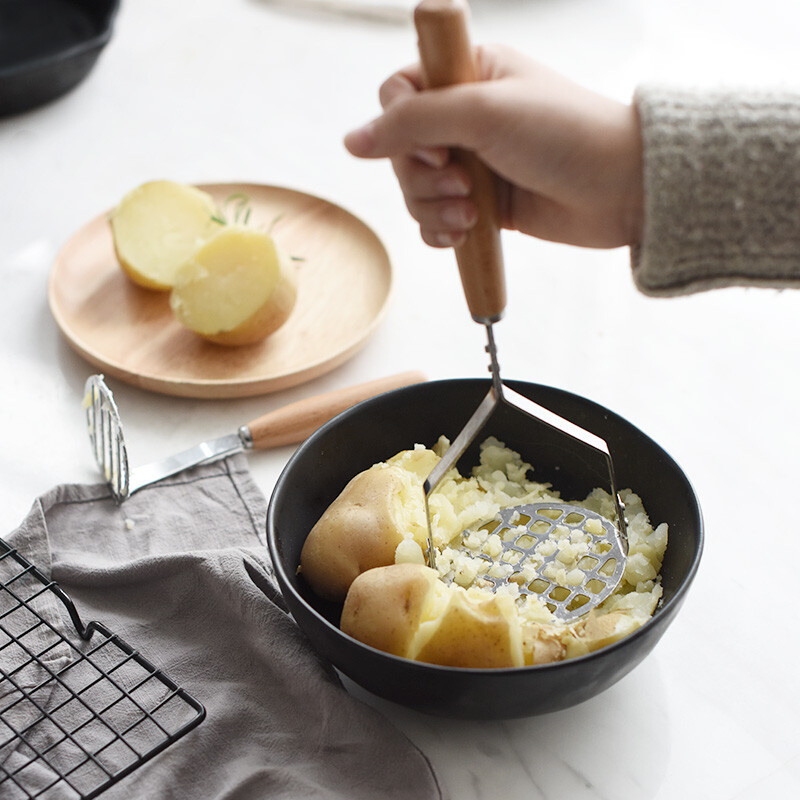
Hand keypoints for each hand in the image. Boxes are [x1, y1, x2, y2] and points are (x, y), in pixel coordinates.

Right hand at [344, 45, 643, 249]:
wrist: (621, 190)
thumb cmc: (566, 135)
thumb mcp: (484, 112)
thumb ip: (412, 122)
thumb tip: (352, 141)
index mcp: (468, 73)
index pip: (399, 92)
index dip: (404, 126)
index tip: (439, 145)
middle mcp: (465, 117)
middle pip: (402, 150)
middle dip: (424, 176)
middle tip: (463, 182)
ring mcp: (473, 163)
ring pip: (416, 190)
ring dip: (435, 208)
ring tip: (472, 212)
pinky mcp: (481, 204)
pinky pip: (436, 221)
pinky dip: (442, 231)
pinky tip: (463, 233)